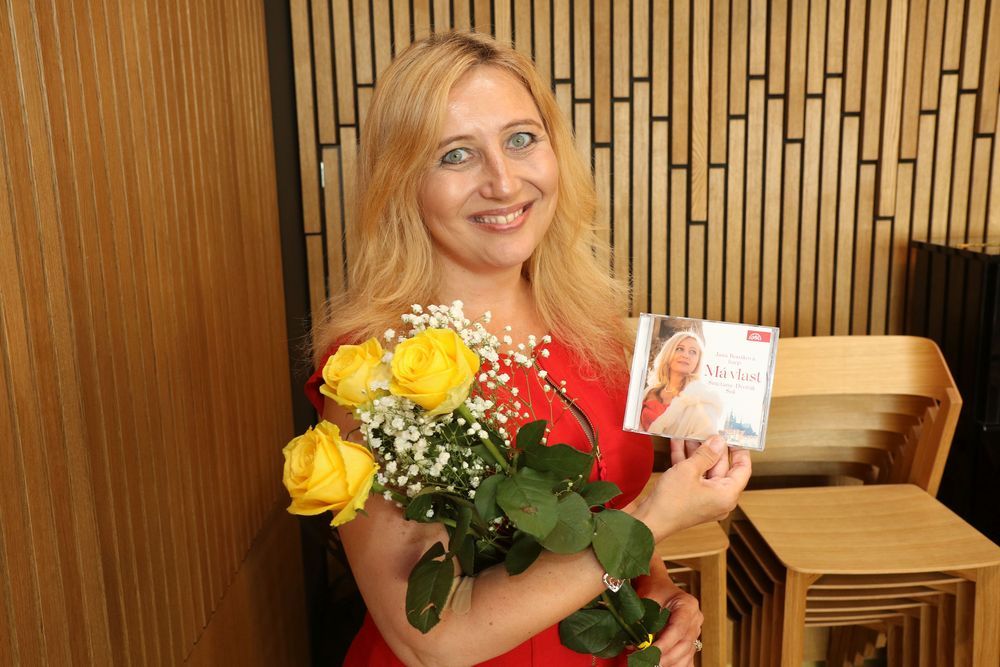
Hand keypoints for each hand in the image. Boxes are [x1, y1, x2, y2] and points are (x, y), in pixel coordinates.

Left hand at [633, 563, 702, 666]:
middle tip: (647, 662)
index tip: (650, 652)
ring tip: (651, 664)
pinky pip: (687, 657)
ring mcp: (695, 630)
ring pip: (687, 654)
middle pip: (685, 644)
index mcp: (688, 605)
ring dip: (670, 663)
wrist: (658, 585)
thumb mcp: (647, 599)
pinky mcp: (691, 640)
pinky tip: (662, 665)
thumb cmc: (653, 589)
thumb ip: (644, 620)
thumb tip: (636, 645)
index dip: (665, 644)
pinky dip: (675, 664)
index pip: (678, 629)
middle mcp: (695, 619)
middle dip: (665, 657)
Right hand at [635, 435, 750, 540]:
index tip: (734, 435)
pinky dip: (687, 460)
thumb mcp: (689, 470)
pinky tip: (678, 443)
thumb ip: (706, 453)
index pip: (742, 469)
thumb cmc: (671, 501)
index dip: (739, 450)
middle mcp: (719, 497)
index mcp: (727, 494)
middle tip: (707, 428)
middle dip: (712, 447)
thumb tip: (718, 441)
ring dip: (696, 451)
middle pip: (721, 466)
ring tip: (690, 432)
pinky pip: (693, 475)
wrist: (649, 520)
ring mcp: (704, 497)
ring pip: (705, 469)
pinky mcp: (690, 496)